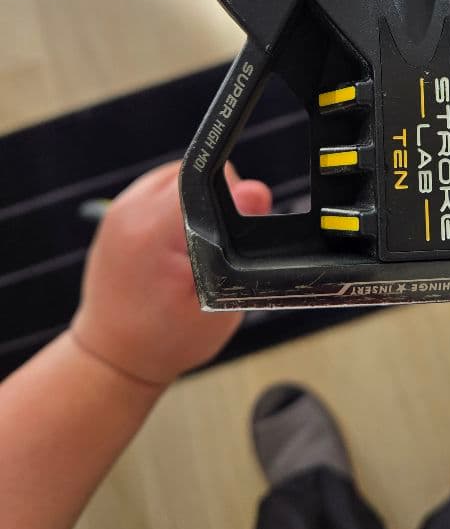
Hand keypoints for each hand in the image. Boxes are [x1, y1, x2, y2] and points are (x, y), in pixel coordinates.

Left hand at [71, 161, 270, 386]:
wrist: (113, 358)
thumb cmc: (165, 339)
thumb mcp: (218, 296)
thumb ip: (239, 241)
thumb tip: (257, 191)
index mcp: (154, 228)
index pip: (206, 175)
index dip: (233, 194)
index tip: (236, 228)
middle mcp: (130, 211)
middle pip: (191, 170)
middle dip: (215, 198)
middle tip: (215, 245)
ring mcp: (118, 211)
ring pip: (175, 176)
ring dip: (193, 201)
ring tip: (194, 245)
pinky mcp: (115, 215)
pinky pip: (157, 190)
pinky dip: (174, 208)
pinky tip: (177, 242)